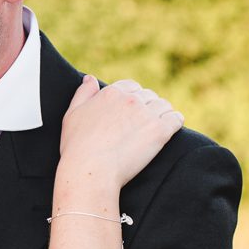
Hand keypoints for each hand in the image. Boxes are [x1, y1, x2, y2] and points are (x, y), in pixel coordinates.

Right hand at [58, 75, 182, 186]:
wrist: (90, 170)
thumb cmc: (77, 147)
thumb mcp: (72, 115)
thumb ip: (83, 94)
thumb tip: (90, 78)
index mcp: (111, 93)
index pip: (131, 86)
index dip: (132, 98)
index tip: (130, 112)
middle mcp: (131, 99)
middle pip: (148, 96)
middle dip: (146, 106)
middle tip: (142, 124)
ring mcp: (147, 114)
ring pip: (163, 105)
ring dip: (161, 113)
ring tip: (155, 127)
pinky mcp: (159, 131)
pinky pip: (176, 119)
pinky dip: (175, 122)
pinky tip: (169, 129)